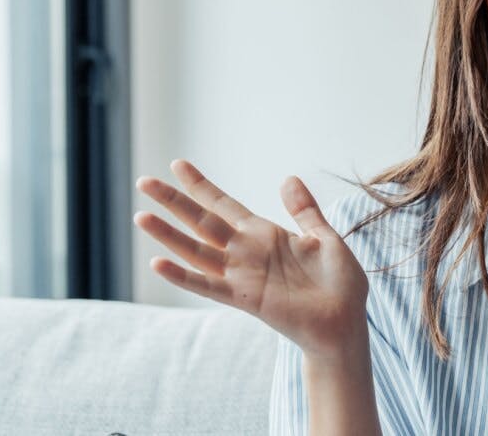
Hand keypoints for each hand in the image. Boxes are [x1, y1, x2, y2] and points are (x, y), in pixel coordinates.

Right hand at [134, 160, 368, 358]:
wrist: (346, 322)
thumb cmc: (339, 284)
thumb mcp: (324, 238)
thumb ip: (304, 211)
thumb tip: (288, 178)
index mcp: (265, 235)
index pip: (225, 205)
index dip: (201, 186)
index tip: (178, 165)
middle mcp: (247, 253)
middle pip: (202, 221)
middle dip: (174, 202)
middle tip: (143, 182)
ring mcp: (243, 275)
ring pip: (197, 250)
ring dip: (169, 236)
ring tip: (141, 217)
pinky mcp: (246, 298)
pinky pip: (208, 286)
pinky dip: (183, 276)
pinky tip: (158, 263)